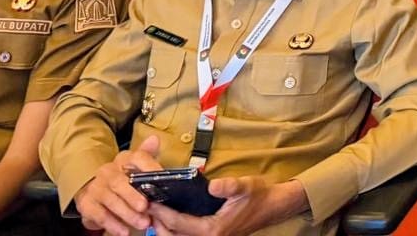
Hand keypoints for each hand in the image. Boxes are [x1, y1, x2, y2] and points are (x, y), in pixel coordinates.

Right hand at [74, 135, 162, 235]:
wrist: (94, 188)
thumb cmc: (124, 179)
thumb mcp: (138, 167)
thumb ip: (148, 156)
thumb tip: (155, 139)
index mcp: (125, 159)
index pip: (138, 157)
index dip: (149, 166)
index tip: (160, 177)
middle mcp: (108, 170)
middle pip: (120, 182)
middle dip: (134, 196)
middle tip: (146, 208)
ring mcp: (96, 187)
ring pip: (110, 200)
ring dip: (126, 213)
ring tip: (141, 223)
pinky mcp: (87, 204)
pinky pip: (100, 215)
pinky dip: (112, 224)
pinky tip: (123, 231)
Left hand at [149, 176, 306, 235]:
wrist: (271, 207)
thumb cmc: (257, 196)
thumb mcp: (245, 186)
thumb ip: (229, 186)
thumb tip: (212, 185)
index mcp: (212, 229)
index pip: (178, 223)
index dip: (161, 212)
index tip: (148, 200)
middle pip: (172, 235)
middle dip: (157, 222)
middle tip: (144, 205)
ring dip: (163, 228)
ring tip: (153, 211)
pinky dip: (173, 229)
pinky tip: (168, 218)